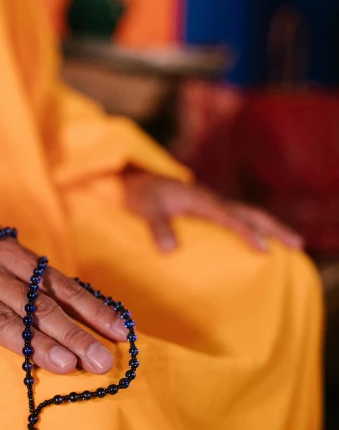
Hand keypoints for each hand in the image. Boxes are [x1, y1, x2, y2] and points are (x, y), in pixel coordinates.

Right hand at [0, 222, 127, 391]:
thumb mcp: (0, 250)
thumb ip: (33, 275)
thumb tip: (80, 302)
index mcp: (12, 256)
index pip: (59, 286)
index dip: (91, 309)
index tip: (120, 333)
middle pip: (37, 306)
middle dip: (73, 333)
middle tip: (101, 360)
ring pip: (0, 319)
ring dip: (33, 343)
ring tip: (64, 366)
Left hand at [123, 169, 303, 251]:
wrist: (132, 179)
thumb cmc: (138, 194)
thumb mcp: (144, 209)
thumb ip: (157, 227)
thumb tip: (169, 250)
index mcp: (200, 199)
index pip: (230, 217)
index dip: (247, 232)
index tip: (264, 248)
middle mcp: (211, 200)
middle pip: (249, 213)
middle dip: (274, 228)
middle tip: (297, 244)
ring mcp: (211, 204)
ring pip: (247, 214)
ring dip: (269, 228)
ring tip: (292, 245)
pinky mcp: (208, 210)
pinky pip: (238, 219)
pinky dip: (254, 228)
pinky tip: (262, 242)